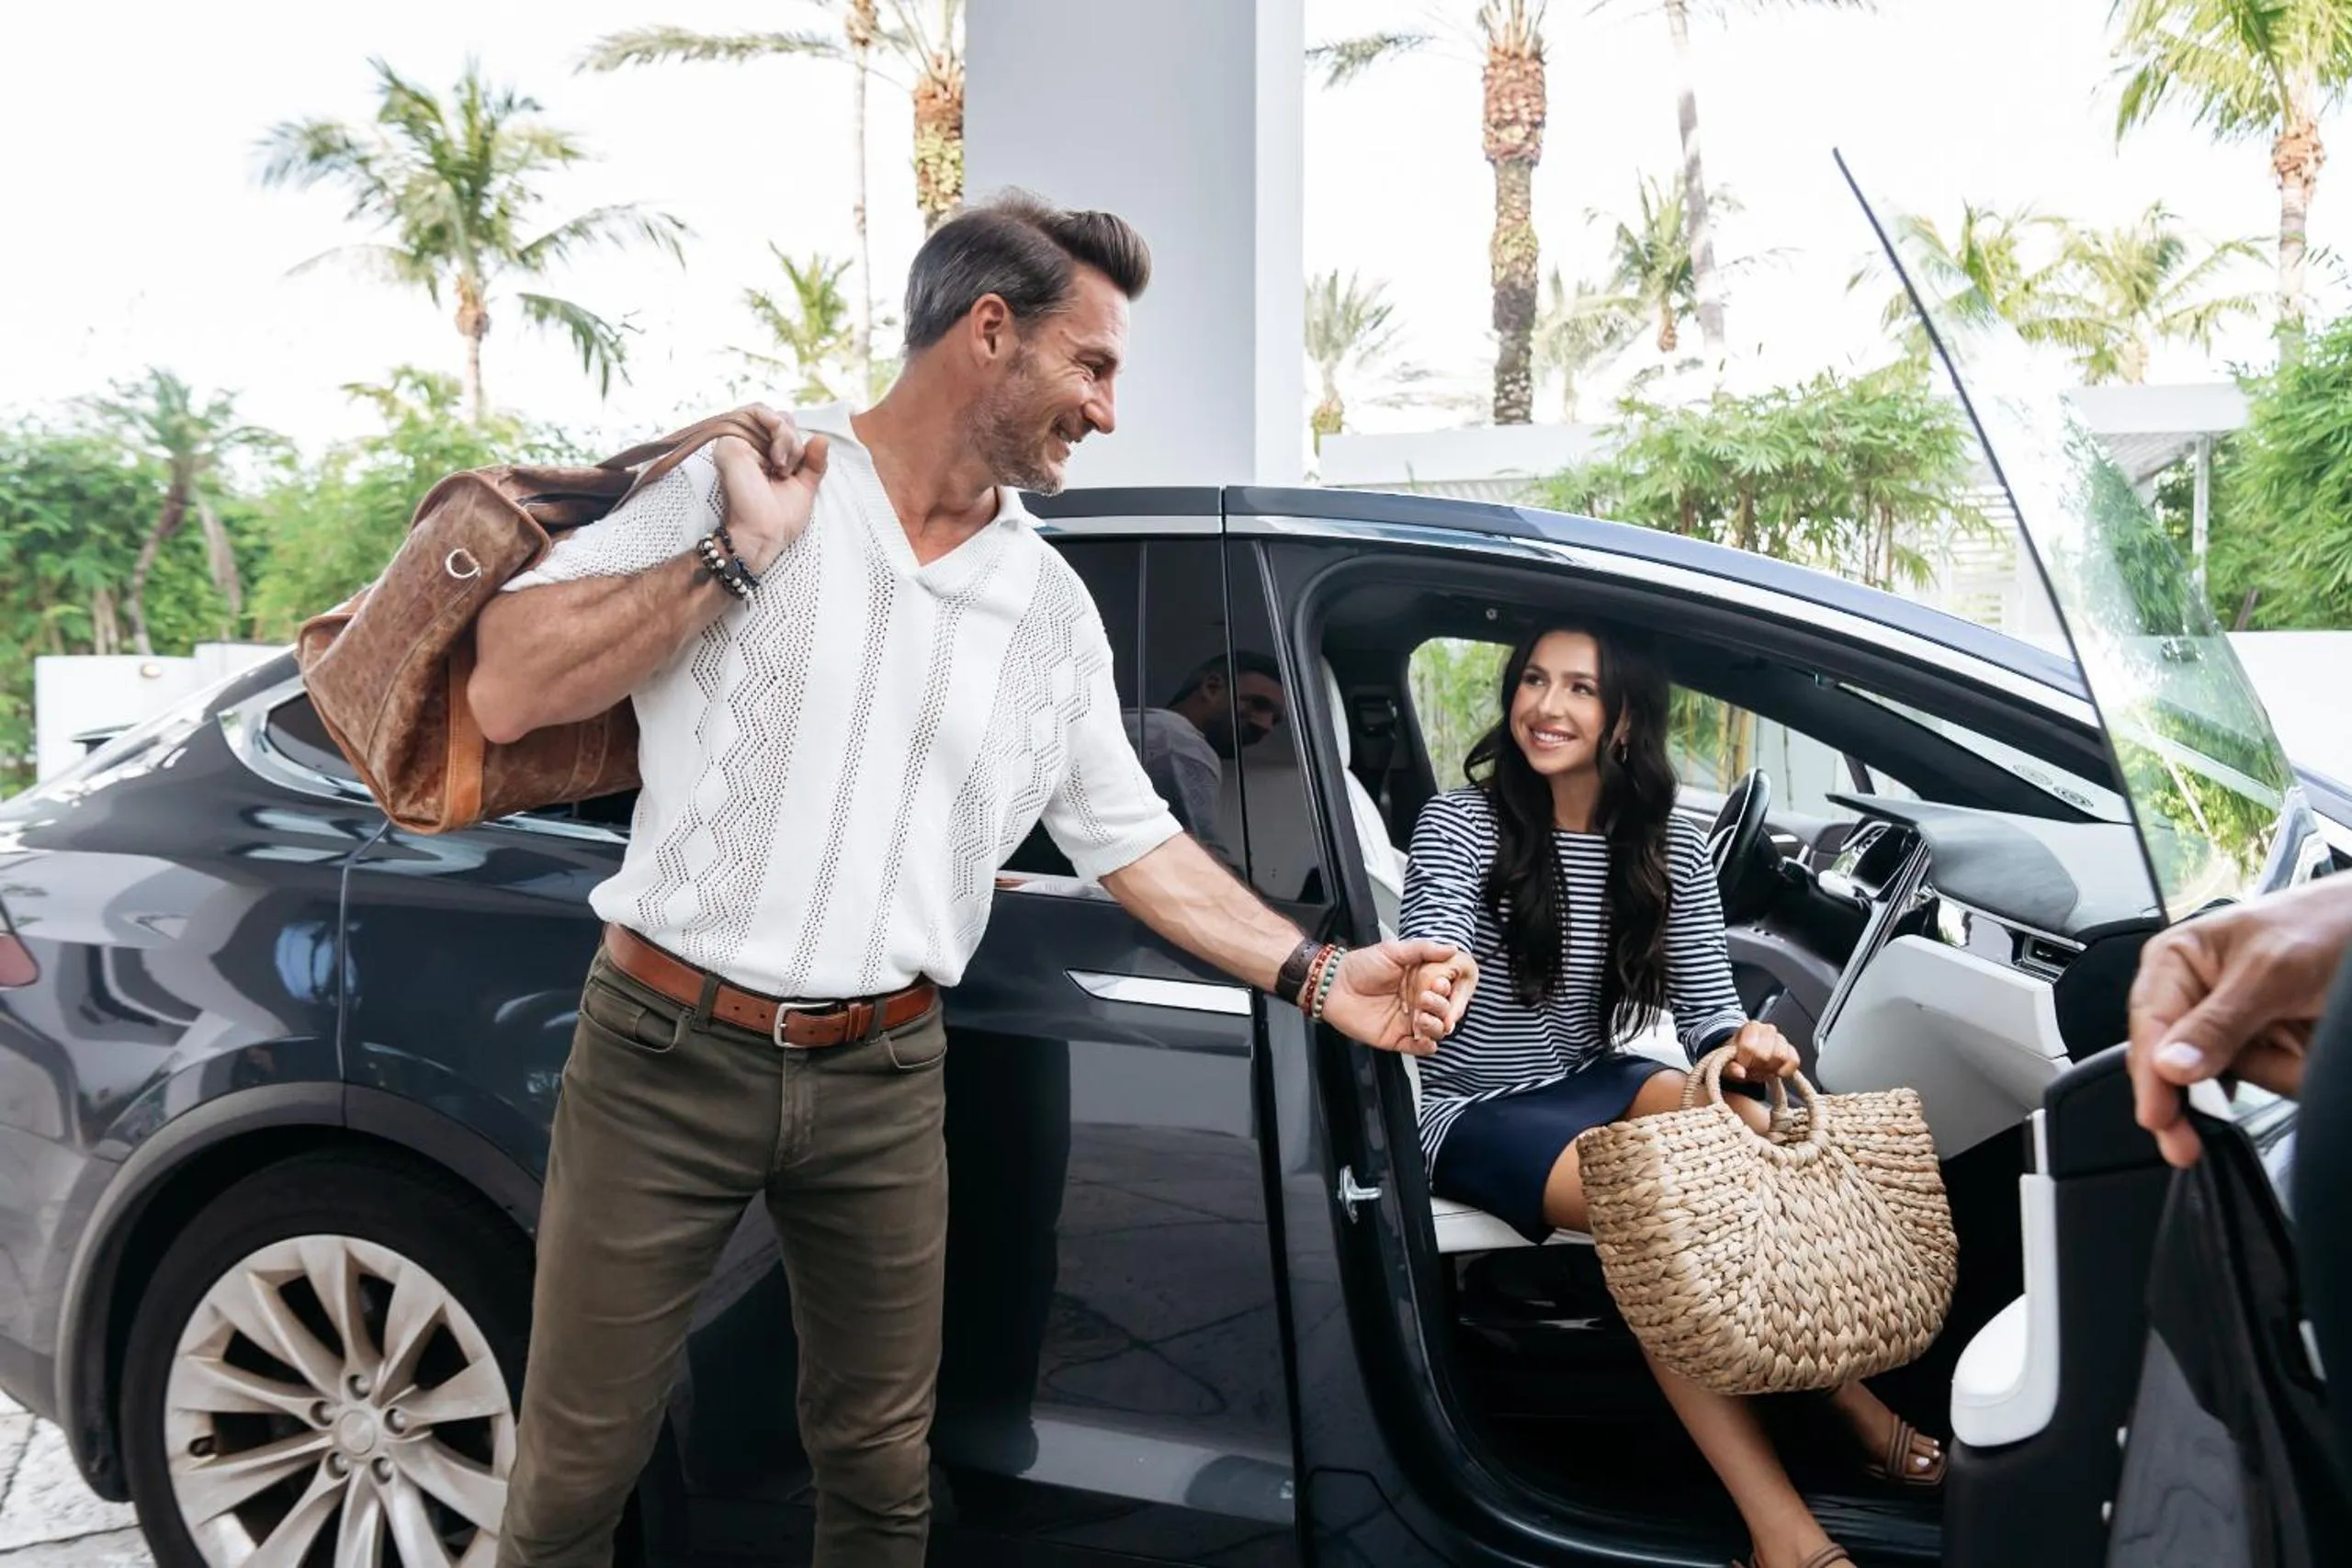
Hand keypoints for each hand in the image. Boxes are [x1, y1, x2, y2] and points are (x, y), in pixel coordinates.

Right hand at [710, 404, 826, 573]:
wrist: (764, 535)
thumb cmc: (779, 518)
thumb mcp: (804, 486)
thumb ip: (813, 463)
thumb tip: (822, 438)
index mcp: (759, 456)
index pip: (782, 427)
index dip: (796, 442)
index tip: (796, 470)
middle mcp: (745, 446)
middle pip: (778, 417)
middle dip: (793, 439)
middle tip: (790, 467)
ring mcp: (735, 441)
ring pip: (769, 413)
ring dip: (786, 436)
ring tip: (783, 464)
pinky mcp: (729, 441)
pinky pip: (757, 412)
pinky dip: (776, 429)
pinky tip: (777, 458)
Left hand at [1320, 940, 1476, 1055]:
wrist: (1333, 985)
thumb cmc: (1361, 965)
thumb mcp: (1394, 950)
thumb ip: (1423, 949)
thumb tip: (1452, 949)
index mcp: (1421, 982)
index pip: (1446, 991)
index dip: (1449, 991)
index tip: (1441, 984)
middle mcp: (1418, 1003)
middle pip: (1444, 1012)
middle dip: (1442, 1007)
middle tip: (1427, 998)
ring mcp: (1408, 1022)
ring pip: (1436, 1031)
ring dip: (1436, 1026)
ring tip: (1423, 1017)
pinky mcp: (1395, 1039)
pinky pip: (1418, 1049)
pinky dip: (1426, 1047)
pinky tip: (1426, 1040)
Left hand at [1720, 1019, 1797, 1082]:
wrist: (1746, 1057)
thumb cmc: (1736, 1058)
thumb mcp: (1727, 1063)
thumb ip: (1730, 1067)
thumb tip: (1739, 1073)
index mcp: (1751, 1027)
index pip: (1749, 1047)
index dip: (1744, 1061)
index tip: (1741, 1063)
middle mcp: (1768, 1029)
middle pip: (1765, 1055)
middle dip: (1756, 1067)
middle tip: (1751, 1068)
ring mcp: (1781, 1039)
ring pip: (1781, 1057)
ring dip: (1770, 1069)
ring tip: (1761, 1069)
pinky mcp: (1791, 1050)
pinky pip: (1794, 1061)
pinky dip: (1785, 1071)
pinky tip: (1775, 1073)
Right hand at [2128, 877, 2351, 1167]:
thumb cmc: (2322, 924)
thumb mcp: (2270, 971)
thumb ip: (2219, 1021)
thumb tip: (2171, 1066)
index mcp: (2175, 962)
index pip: (2150, 1028)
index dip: (2150, 1076)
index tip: (2159, 1118)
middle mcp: (2193, 997)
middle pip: (2171, 1063)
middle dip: (2189, 1098)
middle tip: (2185, 1146)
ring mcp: (2228, 1026)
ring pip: (2221, 1078)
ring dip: (2266, 1074)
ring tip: (2301, 1042)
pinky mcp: (2262, 1046)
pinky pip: (2261, 1079)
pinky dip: (2285, 1074)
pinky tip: (2299, 1053)